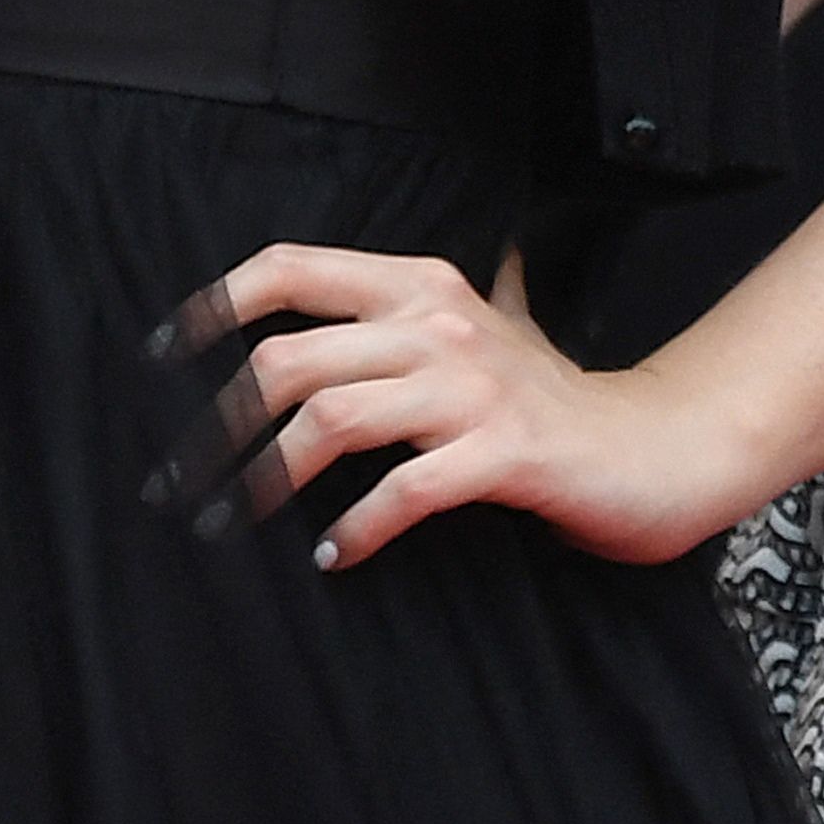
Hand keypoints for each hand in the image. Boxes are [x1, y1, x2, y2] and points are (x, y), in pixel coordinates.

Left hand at [156, 244, 759, 571]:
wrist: (661, 447)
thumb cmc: (553, 400)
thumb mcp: (477, 330)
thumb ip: (403, 313)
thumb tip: (309, 310)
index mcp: (419, 285)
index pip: (291, 268)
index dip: (216, 306)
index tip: (163, 356)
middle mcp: (439, 323)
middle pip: (288, 360)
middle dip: (220, 425)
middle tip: (183, 478)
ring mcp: (474, 387)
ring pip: (330, 418)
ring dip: (268, 479)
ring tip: (237, 519)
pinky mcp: (506, 453)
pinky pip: (405, 488)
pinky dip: (358, 527)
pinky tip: (334, 556)